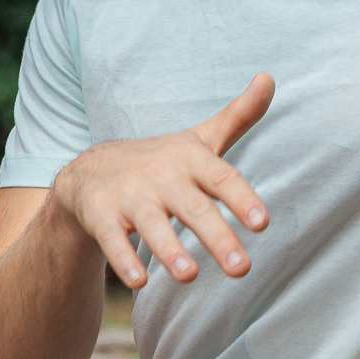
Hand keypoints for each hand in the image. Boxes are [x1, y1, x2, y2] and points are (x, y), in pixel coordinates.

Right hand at [50, 74, 272, 288]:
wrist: (90, 171)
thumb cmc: (162, 163)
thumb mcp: (199, 139)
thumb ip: (239, 116)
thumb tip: (269, 77)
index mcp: (190, 159)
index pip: (221, 178)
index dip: (241, 199)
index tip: (262, 223)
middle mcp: (161, 176)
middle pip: (192, 208)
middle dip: (217, 238)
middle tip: (242, 270)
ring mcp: (129, 196)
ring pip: (151, 225)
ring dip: (169, 250)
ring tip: (189, 276)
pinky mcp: (100, 215)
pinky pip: (112, 239)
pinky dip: (123, 260)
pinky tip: (139, 282)